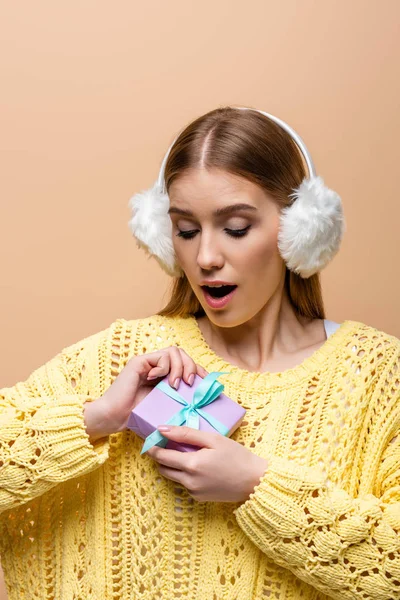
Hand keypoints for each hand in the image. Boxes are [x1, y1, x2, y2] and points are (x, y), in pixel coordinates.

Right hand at [84, 348, 207, 441]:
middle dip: (190, 366)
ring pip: (173, 351)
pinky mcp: (139, 362)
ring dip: (179, 367)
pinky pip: (160, 356)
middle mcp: (156, 366)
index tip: (206, 381)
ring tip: (174, 385)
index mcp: (163, 375)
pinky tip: (155, 379)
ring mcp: (147, 362)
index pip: (185, 362)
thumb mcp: (166, 405)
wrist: (114, 417)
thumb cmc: (137, 416)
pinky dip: (163, 367)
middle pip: (181, 353)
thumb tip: (201, 398)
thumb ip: (179, 398)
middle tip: (189, 383)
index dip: (198, 369)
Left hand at [147, 425, 267, 502]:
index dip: (153, 448)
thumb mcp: (213, 439)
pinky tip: (199, 468)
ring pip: (173, 477)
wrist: (254, 481)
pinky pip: (185, 485)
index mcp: (191, 465)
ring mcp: (193, 492)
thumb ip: (186, 434)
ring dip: (173, 466)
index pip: (162, 456)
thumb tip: (162, 429)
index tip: (150, 440)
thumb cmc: (236, 456)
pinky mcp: (199, 499)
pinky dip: (186, 475)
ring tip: (184, 454)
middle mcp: (189, 481)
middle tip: (166, 445)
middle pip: (164, 468)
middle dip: (161, 457)